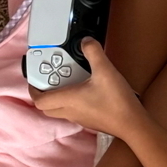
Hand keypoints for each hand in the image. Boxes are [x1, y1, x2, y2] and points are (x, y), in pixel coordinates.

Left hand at [30, 39, 144, 137]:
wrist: (133, 124)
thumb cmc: (117, 101)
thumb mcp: (105, 70)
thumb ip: (93, 52)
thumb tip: (85, 41)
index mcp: (68, 100)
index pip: (39, 100)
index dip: (34, 89)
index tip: (37, 77)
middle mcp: (70, 111)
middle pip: (46, 106)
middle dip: (44, 92)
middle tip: (52, 77)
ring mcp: (80, 118)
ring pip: (59, 109)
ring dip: (58, 95)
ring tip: (69, 79)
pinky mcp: (90, 120)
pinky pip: (72, 110)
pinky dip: (71, 100)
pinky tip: (85, 89)